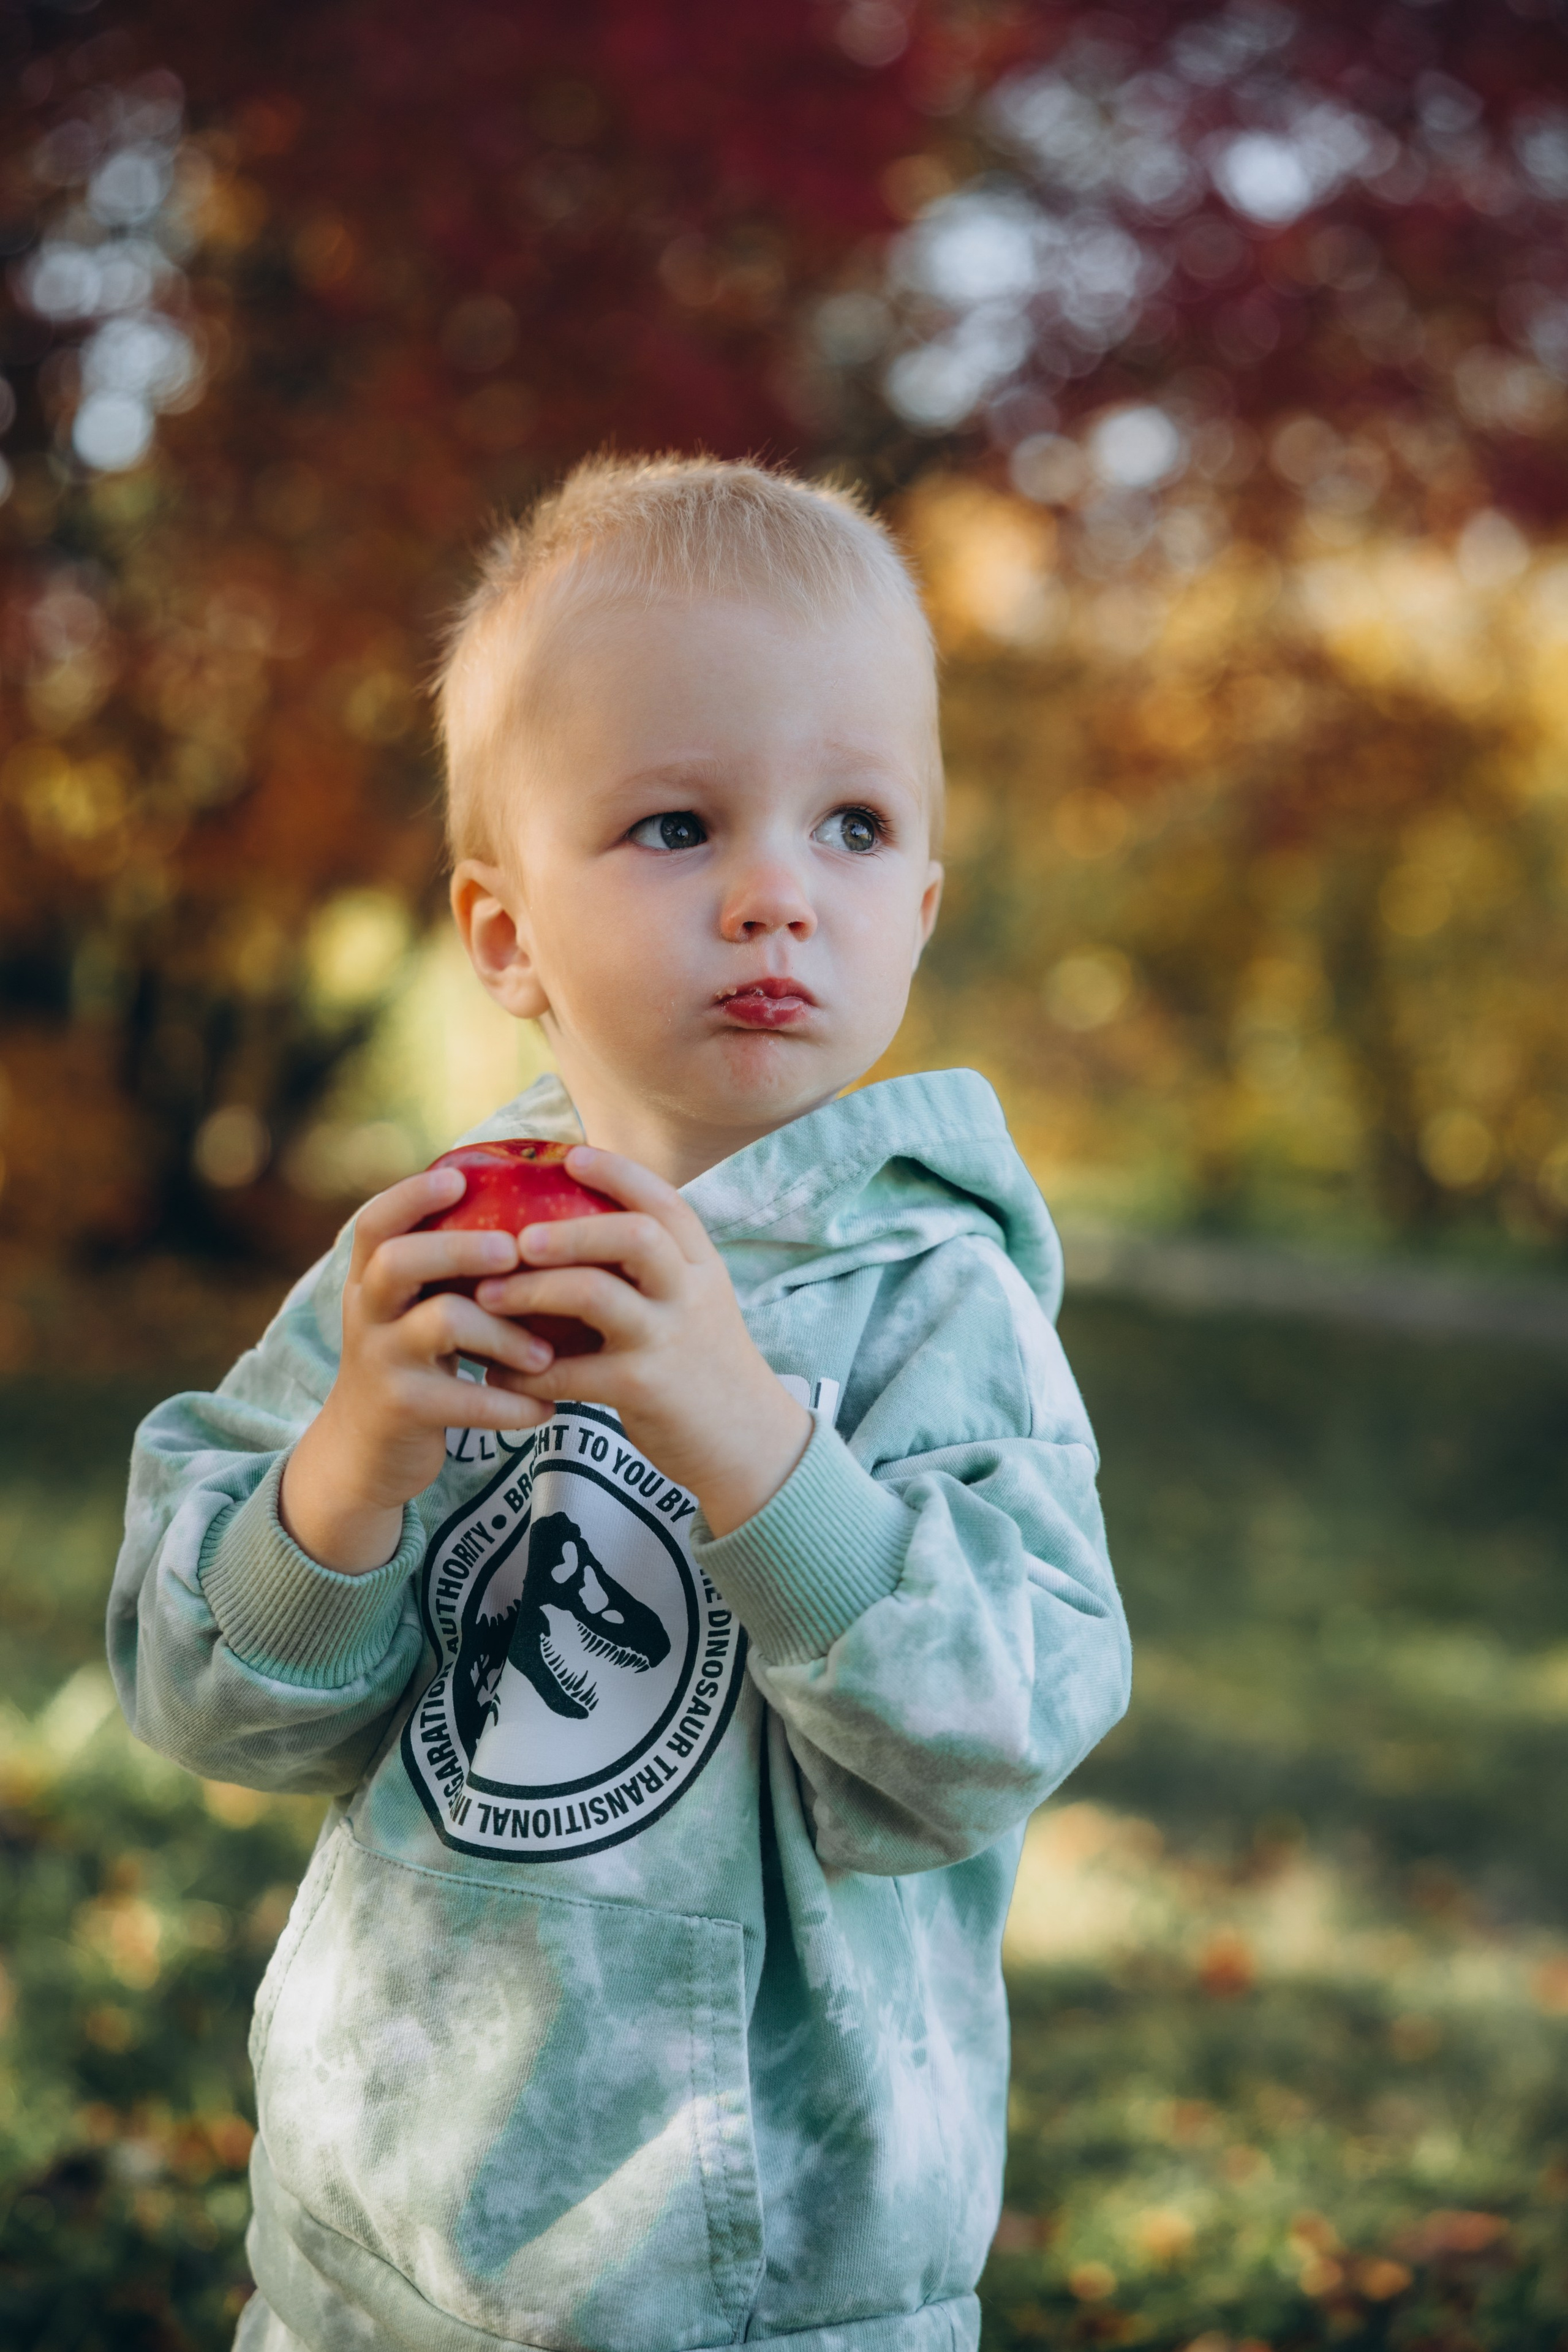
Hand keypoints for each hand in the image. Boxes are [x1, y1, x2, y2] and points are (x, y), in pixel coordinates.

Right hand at [279, 1166, 555, 1572]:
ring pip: (443, 1322)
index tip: (459, 1177)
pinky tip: (546, 1409)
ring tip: (548, 1354)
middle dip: (461, 1248)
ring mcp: (380, 1361)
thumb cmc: (412, 1363)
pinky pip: (466, 1398)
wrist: (364, 1454)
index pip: (375, 1222)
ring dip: (506, 1333)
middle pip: (400, 1260)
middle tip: (515, 1252)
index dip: (412, 1195)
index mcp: (370, 1280)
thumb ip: (446, 1269)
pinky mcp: (402, 1410)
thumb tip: (532, 1210)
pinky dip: (513, 1404)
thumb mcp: (411, 1311)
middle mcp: (367, 1313)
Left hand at [476, 1146, 812, 1538]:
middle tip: (517, 1237)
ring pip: (595, 1295)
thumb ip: (653, 1269)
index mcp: (700, 1266)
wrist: (749, 1445)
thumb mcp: (695, 1304)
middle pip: (634, 1235)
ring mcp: (668, 1340)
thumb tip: (577, 1228)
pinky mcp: (643, 1390)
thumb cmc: (704, 1367)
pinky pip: (571, 1372)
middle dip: (569, 1228)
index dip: (618, 1173)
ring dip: (532, 1290)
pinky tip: (498, 1370)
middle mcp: (689, 1294)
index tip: (571, 1155)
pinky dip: (526, 1370)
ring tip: (487, 1295)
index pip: (664, 1202)